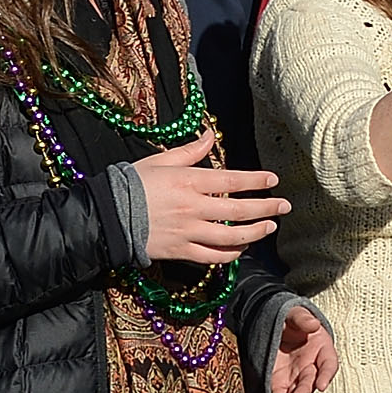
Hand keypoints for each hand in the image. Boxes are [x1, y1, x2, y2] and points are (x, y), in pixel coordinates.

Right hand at [131, 131, 285, 264]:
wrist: (107, 216)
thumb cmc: (132, 184)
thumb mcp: (160, 160)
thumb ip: (189, 151)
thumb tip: (210, 135)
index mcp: (189, 181)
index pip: (232, 180)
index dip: (256, 180)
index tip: (273, 179)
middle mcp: (193, 207)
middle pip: (239, 210)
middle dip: (266, 208)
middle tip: (284, 206)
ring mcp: (188, 232)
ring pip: (231, 236)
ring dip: (255, 232)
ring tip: (270, 227)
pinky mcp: (181, 252)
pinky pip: (213, 257)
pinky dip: (231, 254)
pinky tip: (242, 248)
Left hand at [264, 303, 337, 392]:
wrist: (276, 324)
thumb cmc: (291, 318)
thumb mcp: (296, 313)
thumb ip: (302, 319)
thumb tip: (313, 324)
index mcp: (321, 349)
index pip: (328, 364)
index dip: (326, 375)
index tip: (321, 385)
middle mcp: (311, 366)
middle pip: (311, 382)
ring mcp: (296, 376)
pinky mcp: (281, 382)